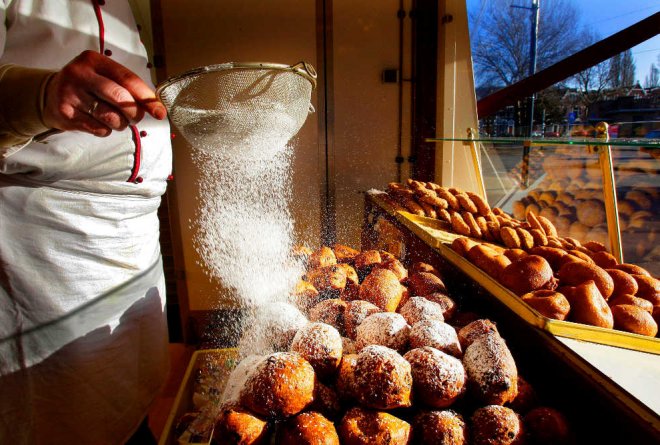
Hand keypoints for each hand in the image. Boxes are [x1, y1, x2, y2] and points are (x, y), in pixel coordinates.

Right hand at [42, 50, 166, 136]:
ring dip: (121, 124)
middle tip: (135, 117)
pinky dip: (107, 130)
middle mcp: (80, 74)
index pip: (128, 79)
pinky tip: (100, 123)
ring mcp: (71, 94)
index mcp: (94, 60)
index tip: (160, 112)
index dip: (147, 98)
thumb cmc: (89, 86)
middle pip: (120, 98)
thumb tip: (158, 108)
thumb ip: (130, 88)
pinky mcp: (66, 114)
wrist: (51, 94)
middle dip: (135, 113)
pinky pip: (99, 129)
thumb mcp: (105, 77)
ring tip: (117, 119)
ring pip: (111, 117)